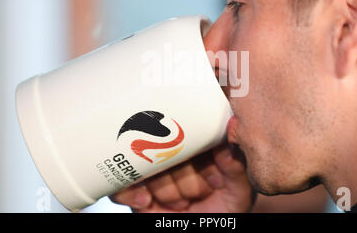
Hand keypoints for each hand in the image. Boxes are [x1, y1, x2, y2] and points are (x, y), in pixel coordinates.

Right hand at [109, 143, 254, 212]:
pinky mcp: (132, 188)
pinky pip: (119, 183)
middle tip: (200, 195)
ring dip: (166, 190)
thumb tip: (225, 144)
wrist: (200, 232)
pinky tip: (147, 200)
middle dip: (186, 179)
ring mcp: (150, 171)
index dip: (202, 159)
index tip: (217, 182)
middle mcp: (170, 154)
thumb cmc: (221, 212)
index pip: (190, 134)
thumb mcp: (238, 192)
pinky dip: (131, 191)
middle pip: (166, 149)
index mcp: (195, 146)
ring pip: (145, 166)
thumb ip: (236, 168)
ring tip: (182, 203)